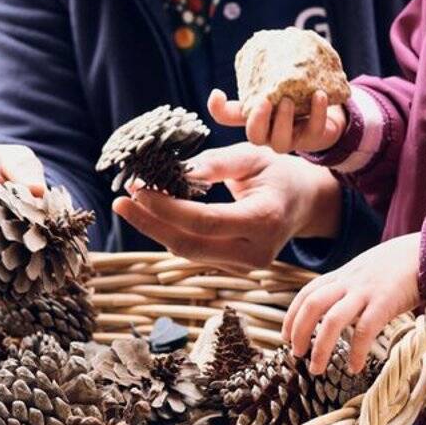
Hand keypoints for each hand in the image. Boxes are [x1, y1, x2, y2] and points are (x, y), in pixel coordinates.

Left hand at [111, 143, 343, 270]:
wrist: (305, 202)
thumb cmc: (278, 172)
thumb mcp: (252, 156)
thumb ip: (214, 163)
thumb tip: (175, 172)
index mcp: (265, 219)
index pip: (206, 221)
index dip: (168, 208)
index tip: (138, 190)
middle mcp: (258, 251)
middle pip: (191, 246)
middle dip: (151, 225)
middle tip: (120, 202)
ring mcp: (248, 266)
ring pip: (190, 253)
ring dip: (157, 228)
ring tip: (131, 202)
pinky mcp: (236, 268)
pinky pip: (197, 252)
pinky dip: (172, 232)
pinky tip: (154, 212)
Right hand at [207, 87, 345, 154]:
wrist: (322, 106)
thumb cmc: (288, 100)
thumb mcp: (267, 93)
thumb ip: (248, 91)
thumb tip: (218, 91)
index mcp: (255, 121)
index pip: (228, 118)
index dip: (219, 110)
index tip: (218, 92)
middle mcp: (269, 135)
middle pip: (256, 137)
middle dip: (258, 121)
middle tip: (264, 100)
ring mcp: (291, 139)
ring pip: (282, 142)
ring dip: (284, 121)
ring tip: (288, 100)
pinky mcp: (314, 137)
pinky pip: (315, 129)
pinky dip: (318, 112)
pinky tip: (319, 95)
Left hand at [282, 233, 421, 374]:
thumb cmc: (397, 266)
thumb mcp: (364, 271)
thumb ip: (349, 287)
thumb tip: (337, 310)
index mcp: (342, 275)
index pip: (307, 293)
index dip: (292, 315)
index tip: (285, 336)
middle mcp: (349, 282)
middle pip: (312, 304)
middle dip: (299, 330)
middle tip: (295, 354)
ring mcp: (366, 292)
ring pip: (333, 320)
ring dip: (320, 347)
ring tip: (316, 369)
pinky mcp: (385, 302)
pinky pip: (365, 330)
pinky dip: (357, 352)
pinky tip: (355, 368)